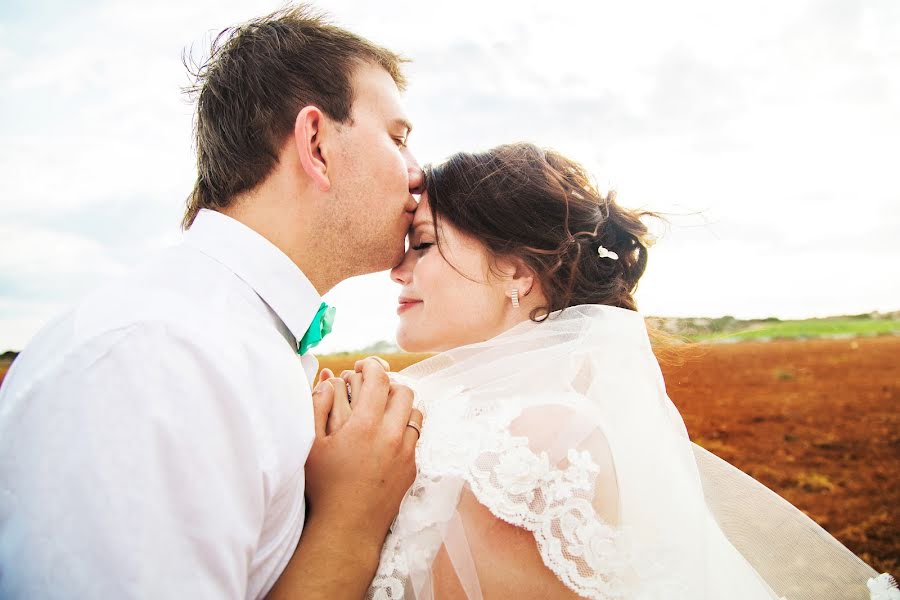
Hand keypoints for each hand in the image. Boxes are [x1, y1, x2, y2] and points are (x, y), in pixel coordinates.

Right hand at [306, 357, 421, 543]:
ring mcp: (405, 453)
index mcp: (366, 425)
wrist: (346, 529)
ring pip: (415, 414)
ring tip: (383, 411)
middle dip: (389, 384)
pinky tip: (388, 437)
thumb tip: (328, 381)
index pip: (380, 379)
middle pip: (404, 392)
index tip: (364, 366)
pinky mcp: (411, 469)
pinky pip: (415, 438)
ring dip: (401, 407)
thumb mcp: (310, 445)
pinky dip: (404, 430)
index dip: (372, 366)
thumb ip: (317, 406)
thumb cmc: (323, 487)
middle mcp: (391, 436)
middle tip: (374, 388)